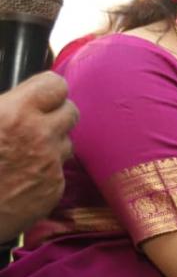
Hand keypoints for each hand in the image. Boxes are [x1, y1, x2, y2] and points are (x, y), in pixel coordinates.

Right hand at [0, 72, 78, 239]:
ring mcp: (50, 164)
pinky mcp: (54, 190)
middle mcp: (39, 136)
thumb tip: (14, 98)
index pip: (55, 86)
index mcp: (14, 114)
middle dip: (55, 116)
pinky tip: (22, 178)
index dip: (48, 90)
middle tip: (36, 125)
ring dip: (52, 145)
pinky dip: (45, 172)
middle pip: (71, 112)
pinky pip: (59, 172)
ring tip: (23, 154)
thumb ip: (3, 106)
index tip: (40, 96)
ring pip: (67, 143)